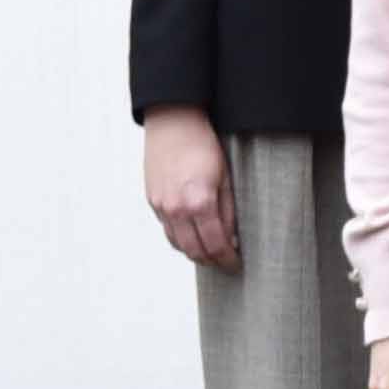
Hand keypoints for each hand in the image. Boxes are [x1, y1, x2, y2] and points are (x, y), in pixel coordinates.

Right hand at [141, 108, 238, 272]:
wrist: (173, 124)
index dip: (228, 258)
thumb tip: (233, 238)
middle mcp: (176, 209)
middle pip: (195, 250)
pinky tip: (193, 237)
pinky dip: (181, 239)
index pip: (215, 244)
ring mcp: (161, 207)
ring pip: (177, 244)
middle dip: (212, 261)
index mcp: (199, 203)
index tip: (237, 263)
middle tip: (226, 263)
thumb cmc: (204, 146)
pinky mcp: (152, 202)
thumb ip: (228, 210)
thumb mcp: (226, 178)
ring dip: (195, 253)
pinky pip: (167, 230)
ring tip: (211, 254)